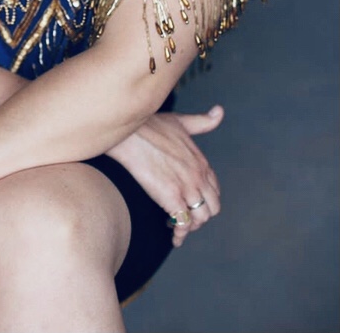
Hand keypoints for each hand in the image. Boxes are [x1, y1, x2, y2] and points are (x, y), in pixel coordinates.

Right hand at [107, 106, 223, 246]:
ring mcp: (187, 187)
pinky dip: (180, 234)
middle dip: (200, 215)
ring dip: (191, 226)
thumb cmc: (150, 125)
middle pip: (211, 207)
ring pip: (200, 218)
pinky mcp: (171, 197)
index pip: (214, 190)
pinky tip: (173, 236)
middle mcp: (199, 176)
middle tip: (183, 216)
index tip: (191, 202)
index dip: (204, 199)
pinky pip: (184, 224)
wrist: (128, 132)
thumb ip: (203, 121)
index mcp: (201, 161)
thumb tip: (219, 112)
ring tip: (176, 226)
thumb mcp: (181, 121)